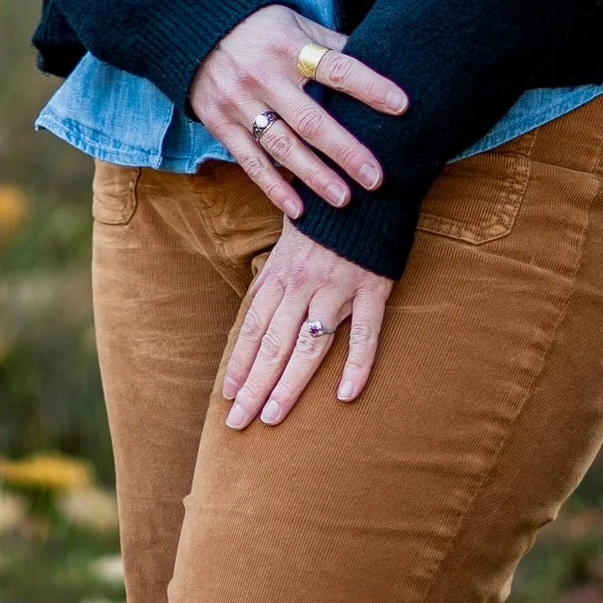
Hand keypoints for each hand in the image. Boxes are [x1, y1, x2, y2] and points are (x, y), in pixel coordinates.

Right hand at [188, 2, 407, 220]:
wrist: (193, 27)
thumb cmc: (259, 28)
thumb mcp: (294, 24)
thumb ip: (329, 44)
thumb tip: (378, 59)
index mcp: (288, 47)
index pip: (336, 68)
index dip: (369, 86)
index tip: (402, 105)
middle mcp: (263, 75)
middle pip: (310, 119)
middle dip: (345, 150)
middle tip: (376, 177)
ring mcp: (239, 101)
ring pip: (282, 146)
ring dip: (314, 176)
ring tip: (344, 200)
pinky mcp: (221, 123)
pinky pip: (250, 161)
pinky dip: (274, 187)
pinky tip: (298, 210)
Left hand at [223, 220, 390, 424]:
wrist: (369, 179)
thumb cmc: (327, 213)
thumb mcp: (292, 234)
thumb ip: (277, 271)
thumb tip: (257, 306)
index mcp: (282, 271)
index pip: (253, 325)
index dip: (240, 361)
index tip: (228, 394)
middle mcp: (304, 282)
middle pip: (273, 343)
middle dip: (253, 385)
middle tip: (238, 422)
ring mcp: (338, 286)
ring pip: (309, 345)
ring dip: (289, 384)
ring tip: (272, 417)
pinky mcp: (373, 287)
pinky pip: (366, 333)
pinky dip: (357, 365)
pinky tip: (346, 395)